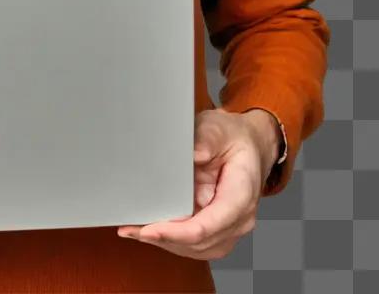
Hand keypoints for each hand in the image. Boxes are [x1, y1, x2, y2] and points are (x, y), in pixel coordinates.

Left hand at [116, 108, 276, 260]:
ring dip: (164, 242)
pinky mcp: (217, 229)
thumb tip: (190, 155)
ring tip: (133, 230)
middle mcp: (239, 218)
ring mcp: (229, 227)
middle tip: (130, 229)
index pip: (209, 225)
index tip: (150, 230)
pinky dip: (170, 240)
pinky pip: (194, 244)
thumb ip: (205, 141)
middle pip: (200, 242)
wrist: (248, 146)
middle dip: (163, 239)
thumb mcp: (218, 129)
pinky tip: (148, 231)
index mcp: (242, 194)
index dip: (178, 232)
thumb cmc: (233, 139)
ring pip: (195, 248)